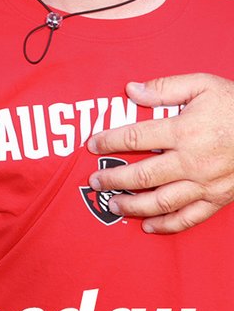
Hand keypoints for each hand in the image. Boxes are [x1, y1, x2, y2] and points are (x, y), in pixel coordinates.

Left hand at [87, 74, 233, 232]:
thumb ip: (164, 88)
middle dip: (113, 179)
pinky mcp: (219, 198)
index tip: (91, 145)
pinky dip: (167, 224)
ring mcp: (206, 184)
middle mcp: (192, 161)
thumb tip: (131, 90)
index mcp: (183, 130)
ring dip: (133, 206)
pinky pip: (190, 217)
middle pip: (142, 175)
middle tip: (94, 181)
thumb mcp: (201, 84)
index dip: (108, 142)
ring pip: (161, 201)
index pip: (134, 138)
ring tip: (112, 205)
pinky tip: (148, 226)